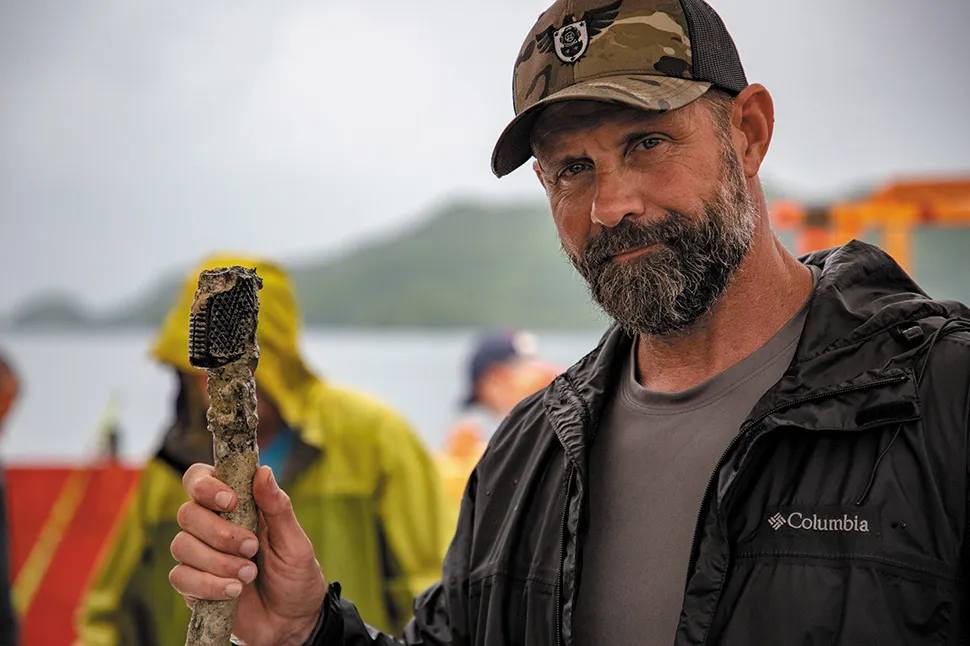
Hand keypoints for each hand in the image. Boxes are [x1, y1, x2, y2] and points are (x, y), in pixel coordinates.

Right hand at [170, 465, 326, 645]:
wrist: (292, 622)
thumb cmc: (295, 576)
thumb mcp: (294, 541)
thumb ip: (278, 507)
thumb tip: (264, 470)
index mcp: (237, 506)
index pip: (201, 479)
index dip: (206, 485)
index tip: (230, 501)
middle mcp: (213, 526)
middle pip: (188, 513)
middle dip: (219, 532)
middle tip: (251, 548)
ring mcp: (200, 556)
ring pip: (182, 546)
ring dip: (218, 561)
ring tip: (249, 574)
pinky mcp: (193, 585)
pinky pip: (181, 577)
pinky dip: (208, 585)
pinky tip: (234, 592)